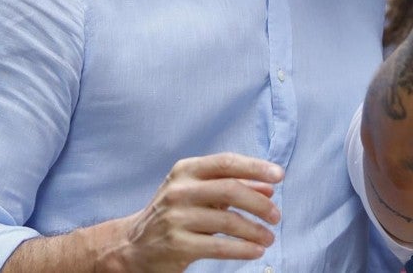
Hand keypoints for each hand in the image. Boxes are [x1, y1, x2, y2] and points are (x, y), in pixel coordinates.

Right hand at [103, 153, 283, 271]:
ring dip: (255, 230)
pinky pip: (218, 246)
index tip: (279, 176)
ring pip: (227, 221)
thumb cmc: (174, 214)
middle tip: (276, 216)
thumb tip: (269, 187)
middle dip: (259, 203)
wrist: (132, 246)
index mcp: (186, 171)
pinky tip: (256, 250)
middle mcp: (179, 190)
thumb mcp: (199, 193)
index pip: (226, 163)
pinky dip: (242, 248)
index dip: (256, 167)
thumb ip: (233, 186)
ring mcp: (176, 218)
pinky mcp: (176, 245)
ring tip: (269, 237)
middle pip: (230, 190)